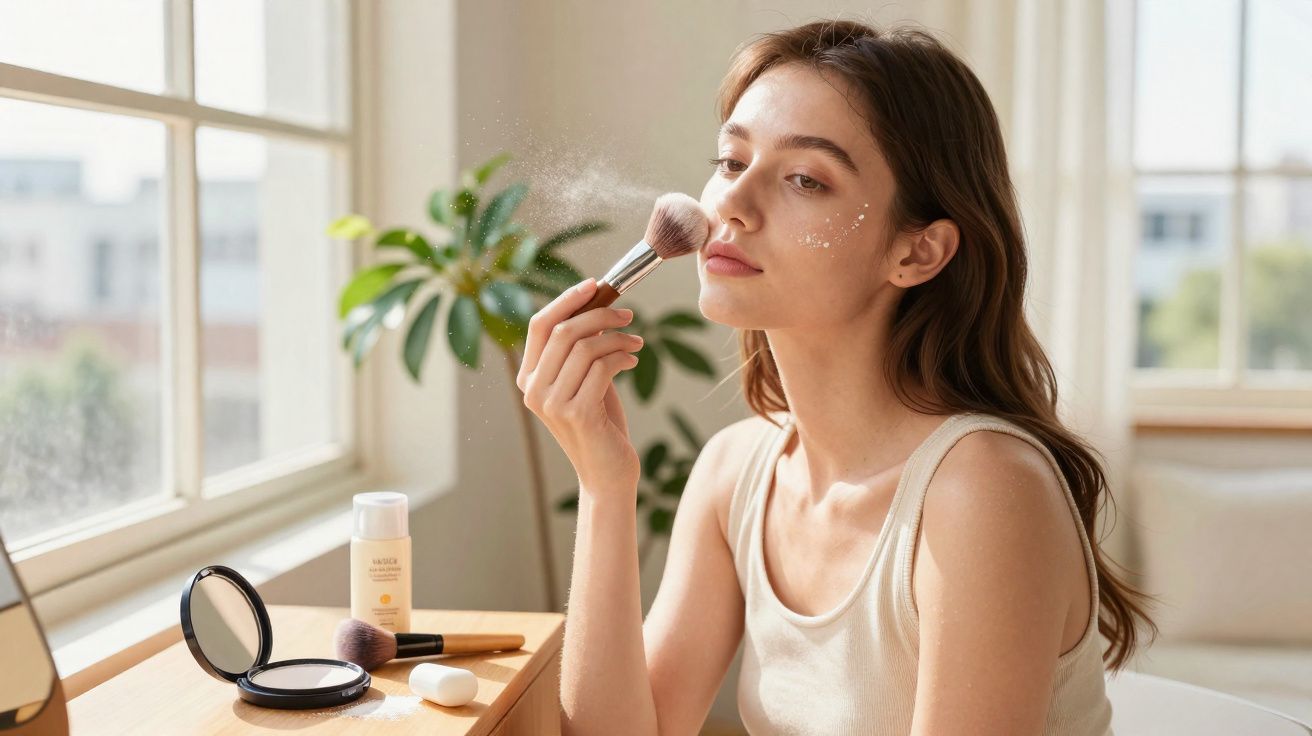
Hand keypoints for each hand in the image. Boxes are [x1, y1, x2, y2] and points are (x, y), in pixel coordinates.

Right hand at [517, 278, 643, 495]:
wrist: (608, 474)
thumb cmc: (601, 425)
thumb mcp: (586, 381)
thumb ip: (582, 351)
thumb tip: (598, 306)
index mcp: (530, 379)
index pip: (539, 325)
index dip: (567, 300)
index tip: (596, 286)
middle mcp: (533, 390)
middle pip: (563, 330)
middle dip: (600, 314)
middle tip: (628, 315)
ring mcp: (552, 403)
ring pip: (585, 347)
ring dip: (617, 338)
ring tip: (636, 342)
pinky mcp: (576, 413)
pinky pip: (601, 367)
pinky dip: (621, 357)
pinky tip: (632, 361)